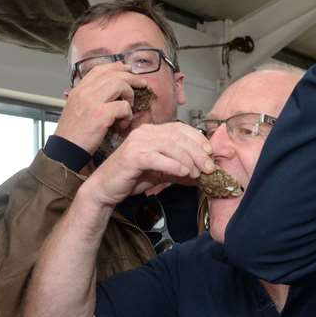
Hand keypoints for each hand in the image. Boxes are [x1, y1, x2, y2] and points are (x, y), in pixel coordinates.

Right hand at [53, 64, 151, 154]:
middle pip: (114, 74)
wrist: (64, 150)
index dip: (116, 67)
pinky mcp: (101, 115)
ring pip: (121, 85)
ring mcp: (93, 102)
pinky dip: (128, 115)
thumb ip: (88, 98)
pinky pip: (123, 106)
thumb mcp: (75, 109)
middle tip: (141, 84)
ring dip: (130, 95)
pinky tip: (123, 124)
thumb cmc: (72, 134)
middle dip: (131, 78)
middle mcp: (85, 92)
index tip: (127, 70)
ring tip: (130, 107)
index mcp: (79, 89)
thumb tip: (106, 92)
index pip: (99, 69)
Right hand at [82, 123, 213, 208]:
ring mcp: (138, 142)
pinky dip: (174, 165)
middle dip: (197, 152)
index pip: (179, 128)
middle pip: (178, 137)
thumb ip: (179, 170)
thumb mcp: (160, 173)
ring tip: (198, 173)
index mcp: (151, 131)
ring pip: (171, 146)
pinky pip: (159, 158)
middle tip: (209, 167)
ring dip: (189, 159)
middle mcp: (145, 132)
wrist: (105, 188)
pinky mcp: (133, 156)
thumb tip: (201, 174)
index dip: (197, 138)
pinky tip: (184, 173)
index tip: (210, 152)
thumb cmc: (131, 178)